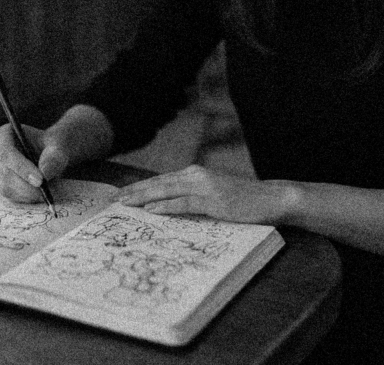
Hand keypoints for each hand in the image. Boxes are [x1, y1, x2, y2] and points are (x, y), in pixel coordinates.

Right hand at [0, 123, 69, 202]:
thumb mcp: (58, 146)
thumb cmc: (49, 147)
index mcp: (0, 135)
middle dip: (26, 185)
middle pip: (2, 172)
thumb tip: (44, 173)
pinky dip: (25, 197)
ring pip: (6, 187)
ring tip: (45, 190)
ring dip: (27, 193)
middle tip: (45, 192)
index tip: (40, 181)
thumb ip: (54, 156)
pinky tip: (38, 193)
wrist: (47, 155)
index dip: (21, 167)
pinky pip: (9, 195)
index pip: (4, 152)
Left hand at [117, 165, 290, 224]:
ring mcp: (205, 186)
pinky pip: (184, 203)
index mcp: (194, 173)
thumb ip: (192, 197)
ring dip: (143, 197)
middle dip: (134, 191)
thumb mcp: (213, 195)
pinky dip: (166, 206)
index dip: (139, 187)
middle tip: (113, 200)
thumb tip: (168, 207)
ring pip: (166, 190)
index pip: (160, 180)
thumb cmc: (241, 200)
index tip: (121, 194)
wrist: (270, 198)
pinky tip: (151, 210)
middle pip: (158, 183)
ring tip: (125, 204)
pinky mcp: (213, 200)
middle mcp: (196, 175)